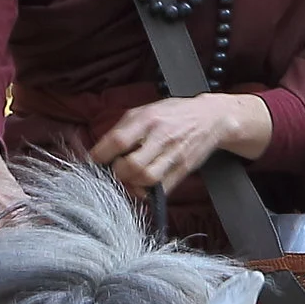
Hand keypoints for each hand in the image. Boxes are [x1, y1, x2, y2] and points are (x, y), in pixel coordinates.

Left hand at [88, 94, 271, 194]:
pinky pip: (162, 189)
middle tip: (114, 171)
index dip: (100, 155)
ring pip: (147, 180)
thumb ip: (123, 129)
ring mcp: (174, 155)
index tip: (93, 162)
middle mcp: (161, 137)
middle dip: (117, 173)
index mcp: (147, 119)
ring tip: (128, 180)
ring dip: (132, 185)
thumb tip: (100, 151)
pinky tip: (142, 185)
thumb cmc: (174, 114)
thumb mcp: (145, 111)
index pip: (117, 141)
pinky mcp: (184, 169)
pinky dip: (148, 192)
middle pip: (132, 165)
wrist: (211, 118)